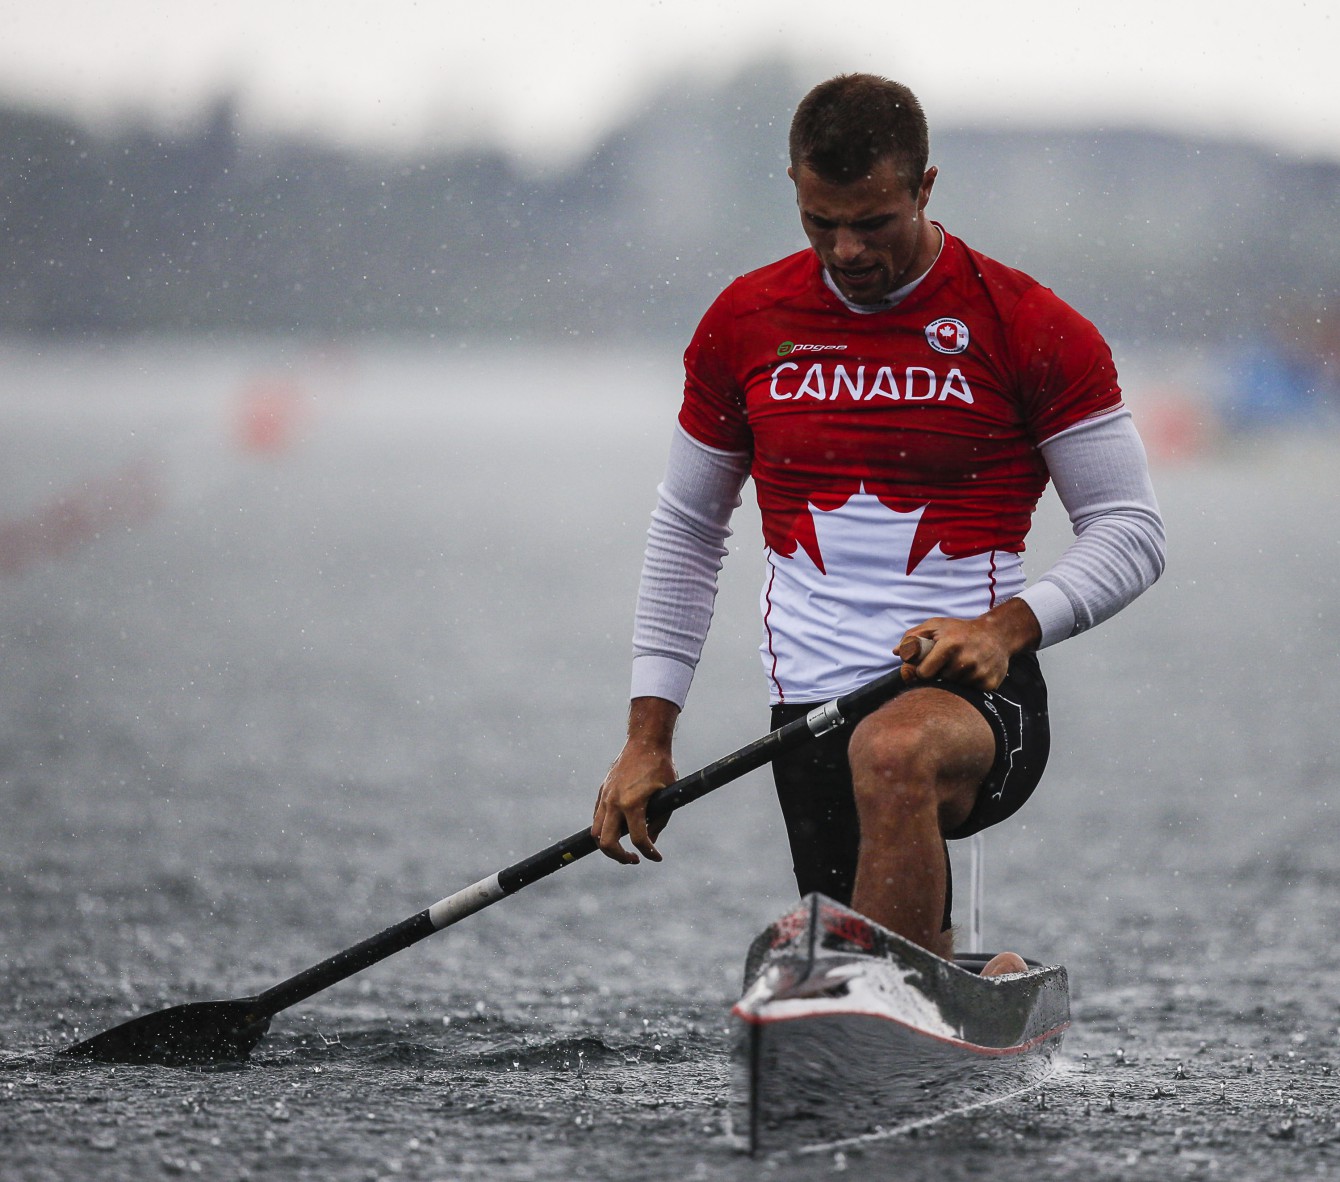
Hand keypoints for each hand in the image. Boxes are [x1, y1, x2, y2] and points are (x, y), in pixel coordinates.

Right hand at [591, 698, 678, 863]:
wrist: (645, 740)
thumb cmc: (660, 766)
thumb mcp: (667, 794)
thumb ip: (659, 820)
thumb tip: (651, 840)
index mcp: (632, 803)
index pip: (639, 839)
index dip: (649, 853)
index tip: (656, 857)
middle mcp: (614, 802)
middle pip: (607, 843)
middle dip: (619, 857)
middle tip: (634, 859)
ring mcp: (605, 796)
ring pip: (596, 831)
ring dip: (608, 845)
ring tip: (623, 850)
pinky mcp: (602, 791)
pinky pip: (597, 817)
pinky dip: (604, 829)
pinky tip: (618, 830)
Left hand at [899, 598, 1040, 690]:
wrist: (997, 634)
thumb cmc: (960, 631)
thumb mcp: (936, 626)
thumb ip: (913, 637)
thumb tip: (896, 652)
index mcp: (949, 644)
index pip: (923, 673)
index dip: (922, 672)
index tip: (926, 667)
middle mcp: (965, 660)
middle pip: (939, 682)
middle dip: (938, 676)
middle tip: (946, 664)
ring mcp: (979, 673)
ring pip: (954, 689)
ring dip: (953, 681)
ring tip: (960, 666)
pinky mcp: (989, 683)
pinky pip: (969, 693)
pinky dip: (967, 686)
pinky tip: (972, 673)